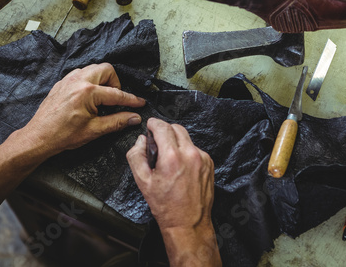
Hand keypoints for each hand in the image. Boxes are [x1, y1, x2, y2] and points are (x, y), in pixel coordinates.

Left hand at [23, 63, 145, 155]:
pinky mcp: (62, 83)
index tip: (140, 103)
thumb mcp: (94, 130)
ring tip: (102, 99)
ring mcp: (68, 80)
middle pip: (107, 69)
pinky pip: (81, 74)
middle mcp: (78, 81)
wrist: (39, 137)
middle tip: (115, 100)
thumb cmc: (63, 135)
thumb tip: (134, 118)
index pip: (117, 94)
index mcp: (88, 92)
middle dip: (115, 83)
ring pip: (93, 69)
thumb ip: (117, 121)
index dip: (131, 100)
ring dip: (102, 80)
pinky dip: (89, 82)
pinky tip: (89, 98)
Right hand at [127, 118, 220, 265]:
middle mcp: (190, 154)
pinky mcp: (209, 163)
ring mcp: (202, 158)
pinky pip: (195, 149)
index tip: (150, 125)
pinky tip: (180, 166)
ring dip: (176, 141)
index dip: (153, 123)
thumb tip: (141, 140)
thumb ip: (136, 155)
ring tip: (169, 158)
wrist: (188, 223)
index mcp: (172, 157)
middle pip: (176, 127)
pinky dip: (186, 152)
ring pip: (186, 138)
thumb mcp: (142, 181)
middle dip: (165, 130)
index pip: (162, 126)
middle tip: (157, 142)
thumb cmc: (166, 205)